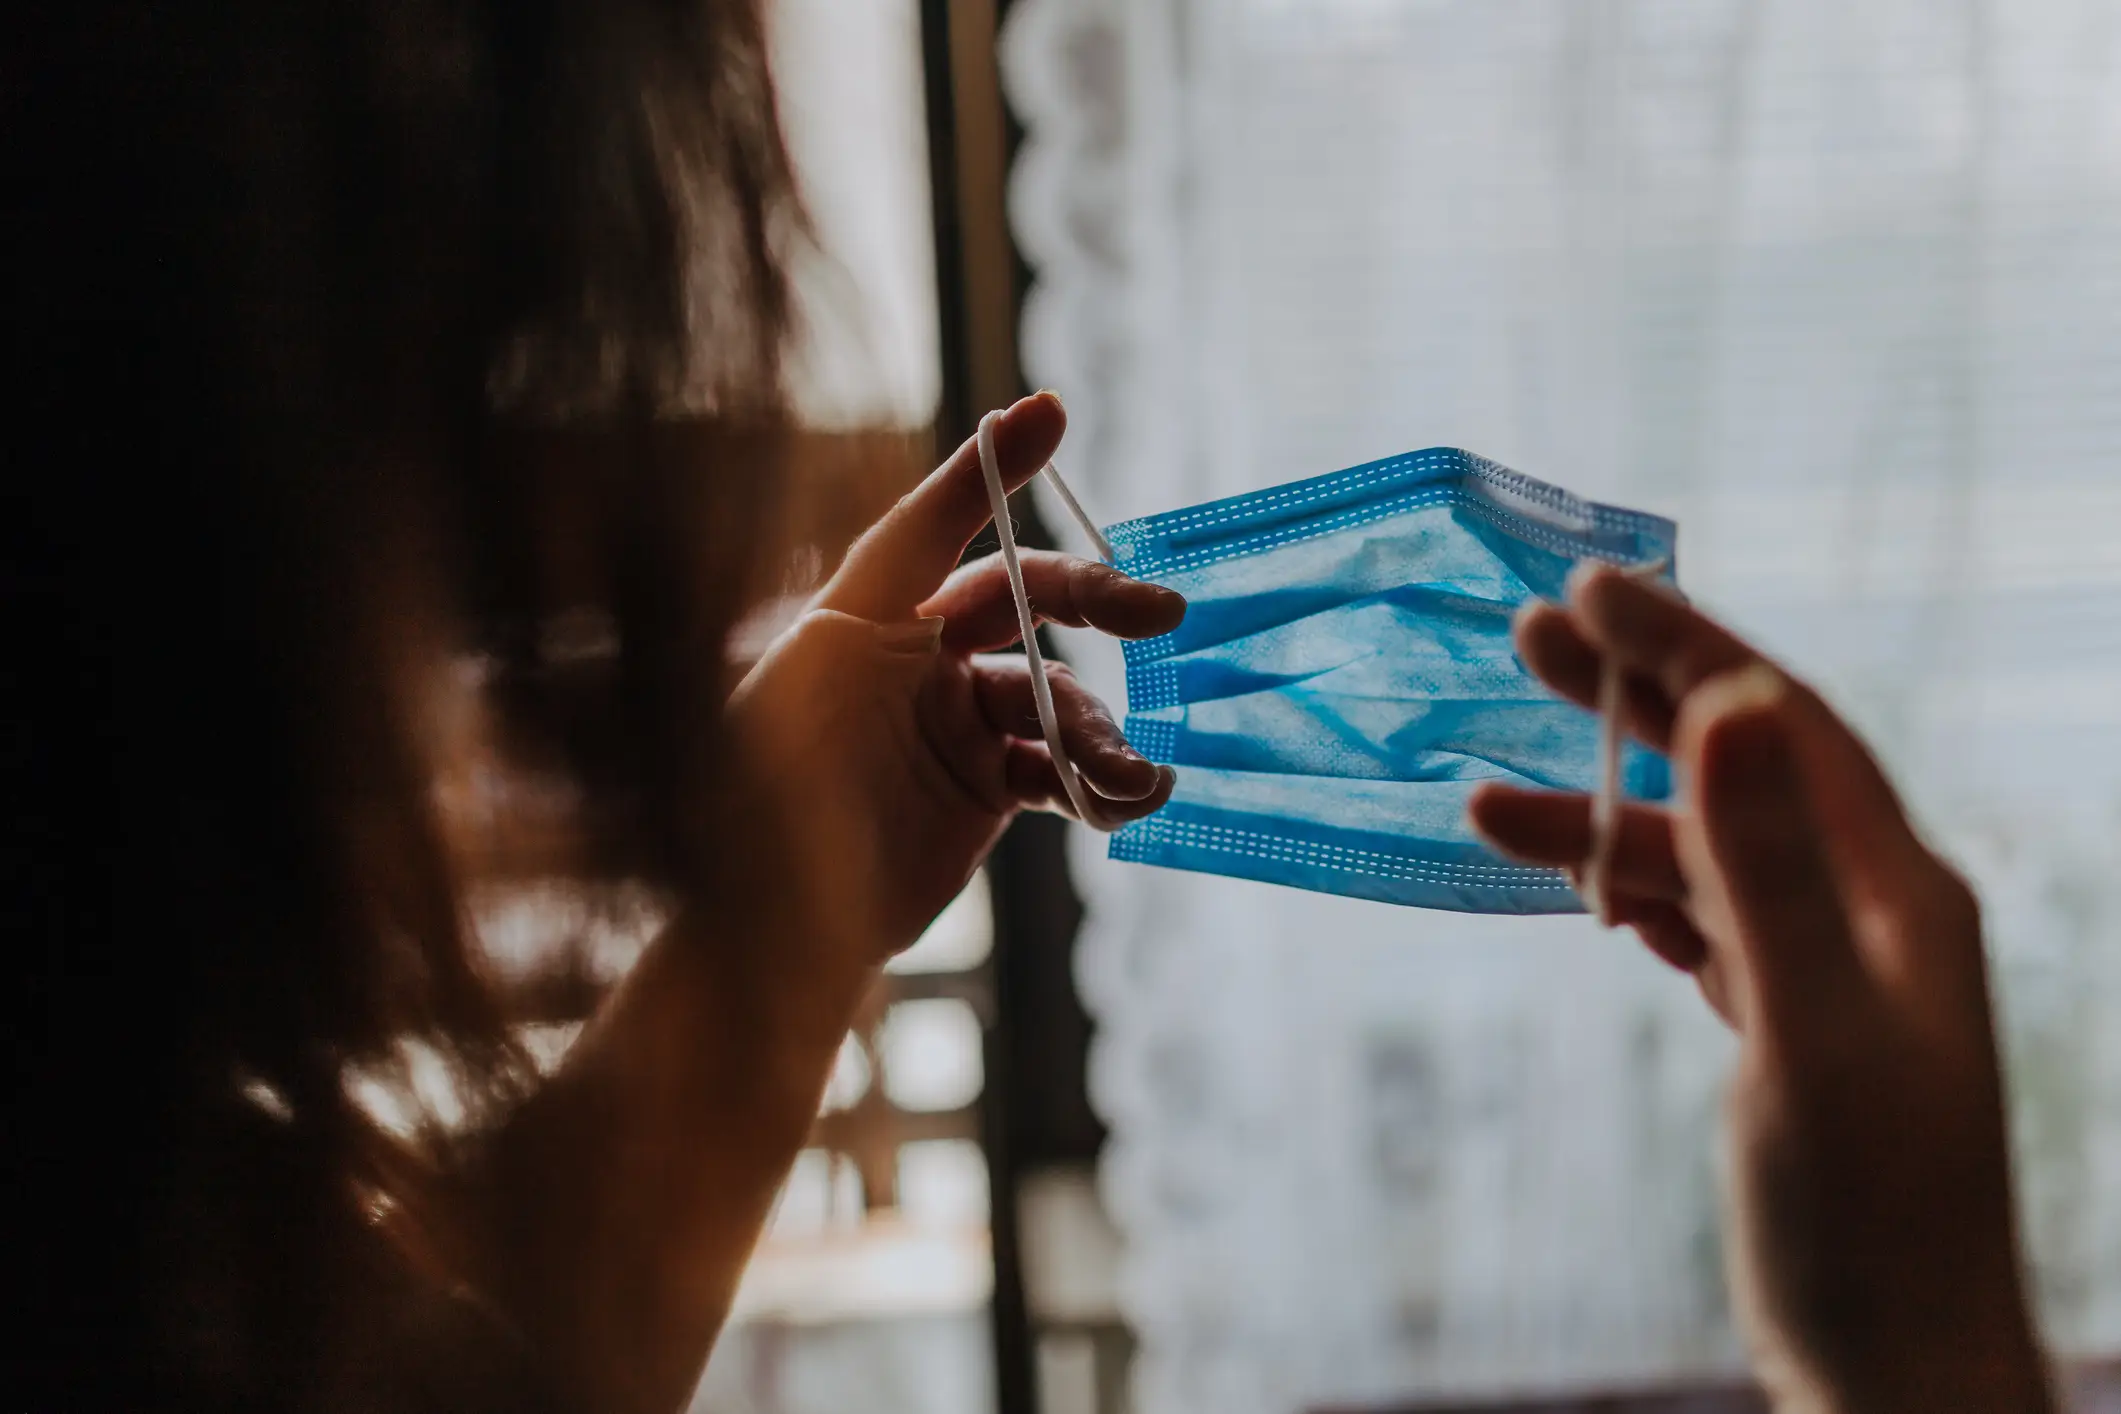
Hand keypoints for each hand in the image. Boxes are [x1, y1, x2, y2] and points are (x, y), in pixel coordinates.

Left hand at [729, 393, 1181, 960]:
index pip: (935, 524)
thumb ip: (889, 581)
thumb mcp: (812, 674)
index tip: (1051, 412)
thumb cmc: (769, 796)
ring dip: (1101, 734)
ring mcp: (954, 725)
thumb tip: (937, 504)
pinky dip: (1100, 783)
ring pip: (1056, 697)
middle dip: (1094, 601)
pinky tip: (1127, 803)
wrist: (775, 933)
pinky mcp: (984, 789)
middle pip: (1023, 600)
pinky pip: (1060, 768)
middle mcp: (913, 658)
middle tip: (1160, 615)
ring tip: (1130, 780)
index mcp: (862, 617)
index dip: (990, 470)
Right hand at [1468, 567, 2052, 1413]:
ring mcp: (1827, 966)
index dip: (1686, 648)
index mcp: (1898, 888)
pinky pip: (1694, 923)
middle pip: (1737, 768)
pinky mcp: (1785, 1023)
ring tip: (1480, 803)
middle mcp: (1871, 907)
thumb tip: (1730, 703)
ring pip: (1699, 853)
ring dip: (1598, 819)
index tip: (1590, 586)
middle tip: (1528, 635)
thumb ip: (1766, 870)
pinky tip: (1570, 889)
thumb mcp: (1809, 1031)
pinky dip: (1624, 894)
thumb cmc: (1869, 1217)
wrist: (1894, 1367)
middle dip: (1632, 701)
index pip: (1781, 725)